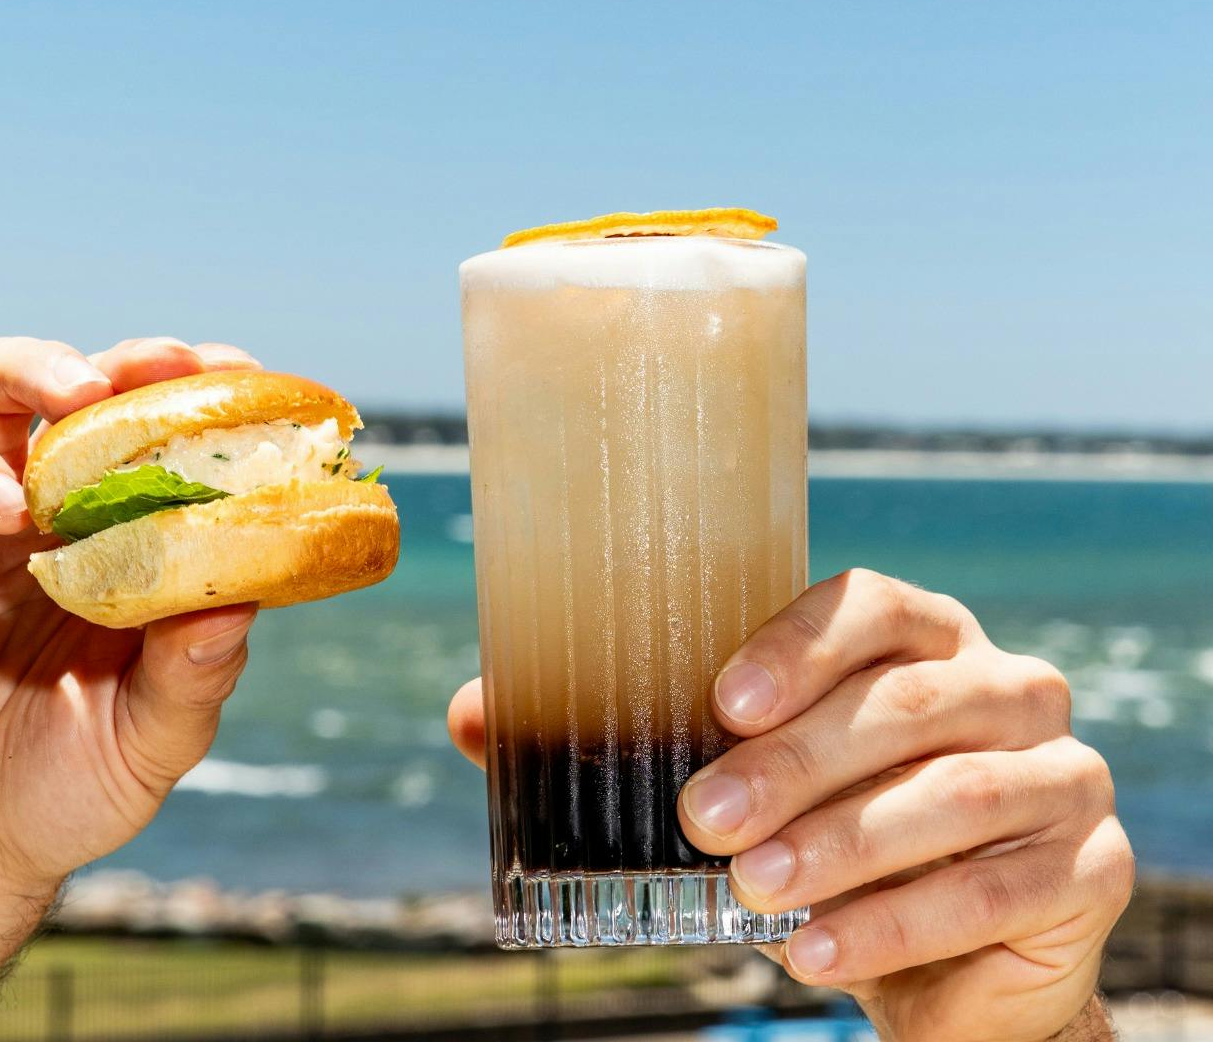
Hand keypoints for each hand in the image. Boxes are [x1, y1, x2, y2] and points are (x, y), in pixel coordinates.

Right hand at [0, 336, 263, 894]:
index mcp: (128, 542)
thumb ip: (193, 677)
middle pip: (82, 390)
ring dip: (37, 370)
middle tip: (176, 363)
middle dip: (132, 363)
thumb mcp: (150, 743)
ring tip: (84, 397)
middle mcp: (53, 513)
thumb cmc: (63, 788)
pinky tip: (6, 506)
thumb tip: (239, 603)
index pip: (167, 440)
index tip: (251, 381)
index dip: (208, 400)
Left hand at [448, 569, 1132, 1041]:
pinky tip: (816, 954)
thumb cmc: (822, 831)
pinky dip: (897, 922)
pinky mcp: (1086, 864)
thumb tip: (471, 716)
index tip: (718, 704)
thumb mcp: (734, 779)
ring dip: (842, 844)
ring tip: (752, 893)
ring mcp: (1056, 769)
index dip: (796, 645)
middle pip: (904, 700)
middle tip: (704, 820)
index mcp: (918, 635)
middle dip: (794, 765)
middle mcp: (1000, 682)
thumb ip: (617, 741)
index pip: (869, 604)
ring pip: (952, 789)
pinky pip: (996, 888)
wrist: (938, 952)